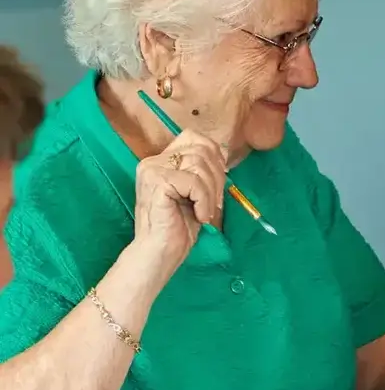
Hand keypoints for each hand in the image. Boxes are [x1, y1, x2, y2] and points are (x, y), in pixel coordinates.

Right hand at [132, 130, 226, 280]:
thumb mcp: (197, 194)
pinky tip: (200, 216)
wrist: (161, 252)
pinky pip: (194, 182)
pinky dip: (204, 201)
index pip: (193, 137)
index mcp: (161, 161)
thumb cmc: (180, 227)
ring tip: (205, 211)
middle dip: (217, 177)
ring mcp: (153, 170)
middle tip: (213, 203)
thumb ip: (204, 172)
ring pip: (199, 165)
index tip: (217, 180)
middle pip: (201, 149)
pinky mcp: (157, 182)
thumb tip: (225, 154)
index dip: (213, 154)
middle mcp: (154, 161)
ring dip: (211, 192)